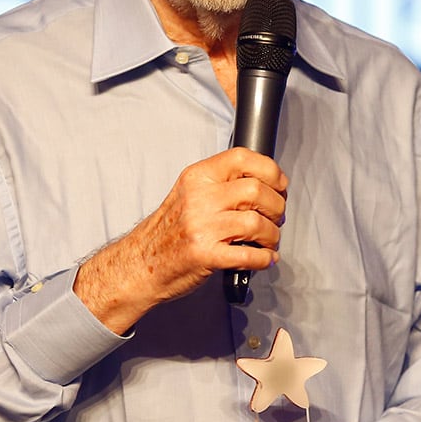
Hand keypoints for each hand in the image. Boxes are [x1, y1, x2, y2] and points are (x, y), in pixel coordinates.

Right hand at [75, 147, 286, 332]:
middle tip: (276, 217)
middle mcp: (199, 198)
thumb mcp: (189, 194)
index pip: (242, 158)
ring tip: (269, 241)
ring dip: (272, 235)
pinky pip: (249, 255)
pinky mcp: (205, 256)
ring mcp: (201, 227)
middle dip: (277, 207)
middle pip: (256, 191)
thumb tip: (264, 183)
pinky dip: (264, 259)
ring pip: (257, 223)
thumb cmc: (168, 231)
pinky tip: (263, 259)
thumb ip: (220, 184)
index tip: (280, 185)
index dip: (270, 170)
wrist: (140, 263)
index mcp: (197, 177)